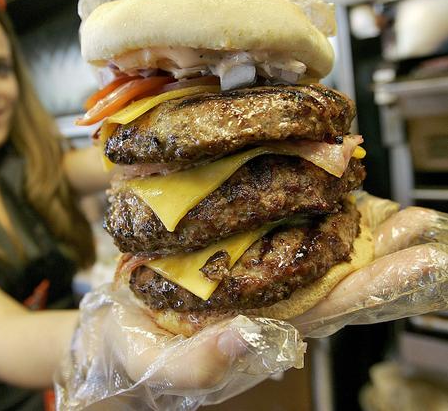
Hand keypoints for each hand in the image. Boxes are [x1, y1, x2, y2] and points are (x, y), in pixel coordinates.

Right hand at [55, 192, 447, 409]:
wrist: (114, 324)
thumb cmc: (140, 355)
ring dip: (351, 210)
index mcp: (267, 326)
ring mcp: (253, 261)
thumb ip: (205, 364)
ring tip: (379, 177)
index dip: (382, 286)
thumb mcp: (164, 369)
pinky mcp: (231, 237)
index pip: (336, 307)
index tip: (424, 262)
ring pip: (312, 233)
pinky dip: (295, 184)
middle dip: (386, 246)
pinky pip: (272, 209)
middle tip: (421, 219)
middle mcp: (271, 292)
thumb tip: (254, 337)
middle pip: (341, 268)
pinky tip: (314, 163)